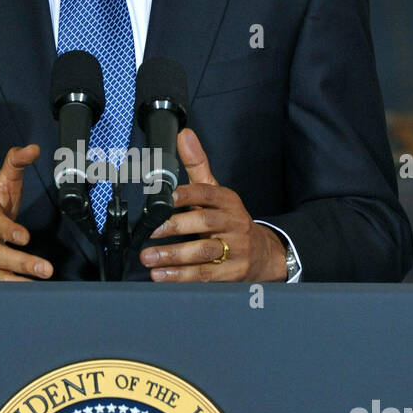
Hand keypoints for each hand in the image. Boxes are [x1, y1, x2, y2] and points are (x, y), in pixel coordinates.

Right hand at [0, 144, 53, 279]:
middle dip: (21, 262)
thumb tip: (33, 148)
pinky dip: (11, 291)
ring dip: (18, 281)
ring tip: (39, 283)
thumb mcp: (1, 183)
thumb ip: (16, 163)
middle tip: (45, 268)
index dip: (8, 231)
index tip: (25, 237)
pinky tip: (29, 293)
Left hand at [139, 128, 287, 282]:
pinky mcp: (232, 274)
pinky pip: (206, 275)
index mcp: (228, 202)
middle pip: (205, 223)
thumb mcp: (217, 193)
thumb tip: (184, 135)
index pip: (208, 194)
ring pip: (204, 253)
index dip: (187, 195)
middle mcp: (234, 224)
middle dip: (176, 227)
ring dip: (174, 256)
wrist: (263, 254)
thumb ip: (197, 166)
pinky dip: (182, 277)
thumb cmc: (230, 221)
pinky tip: (161, 275)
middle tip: (150, 231)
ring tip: (149, 258)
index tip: (166, 198)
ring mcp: (236, 250)